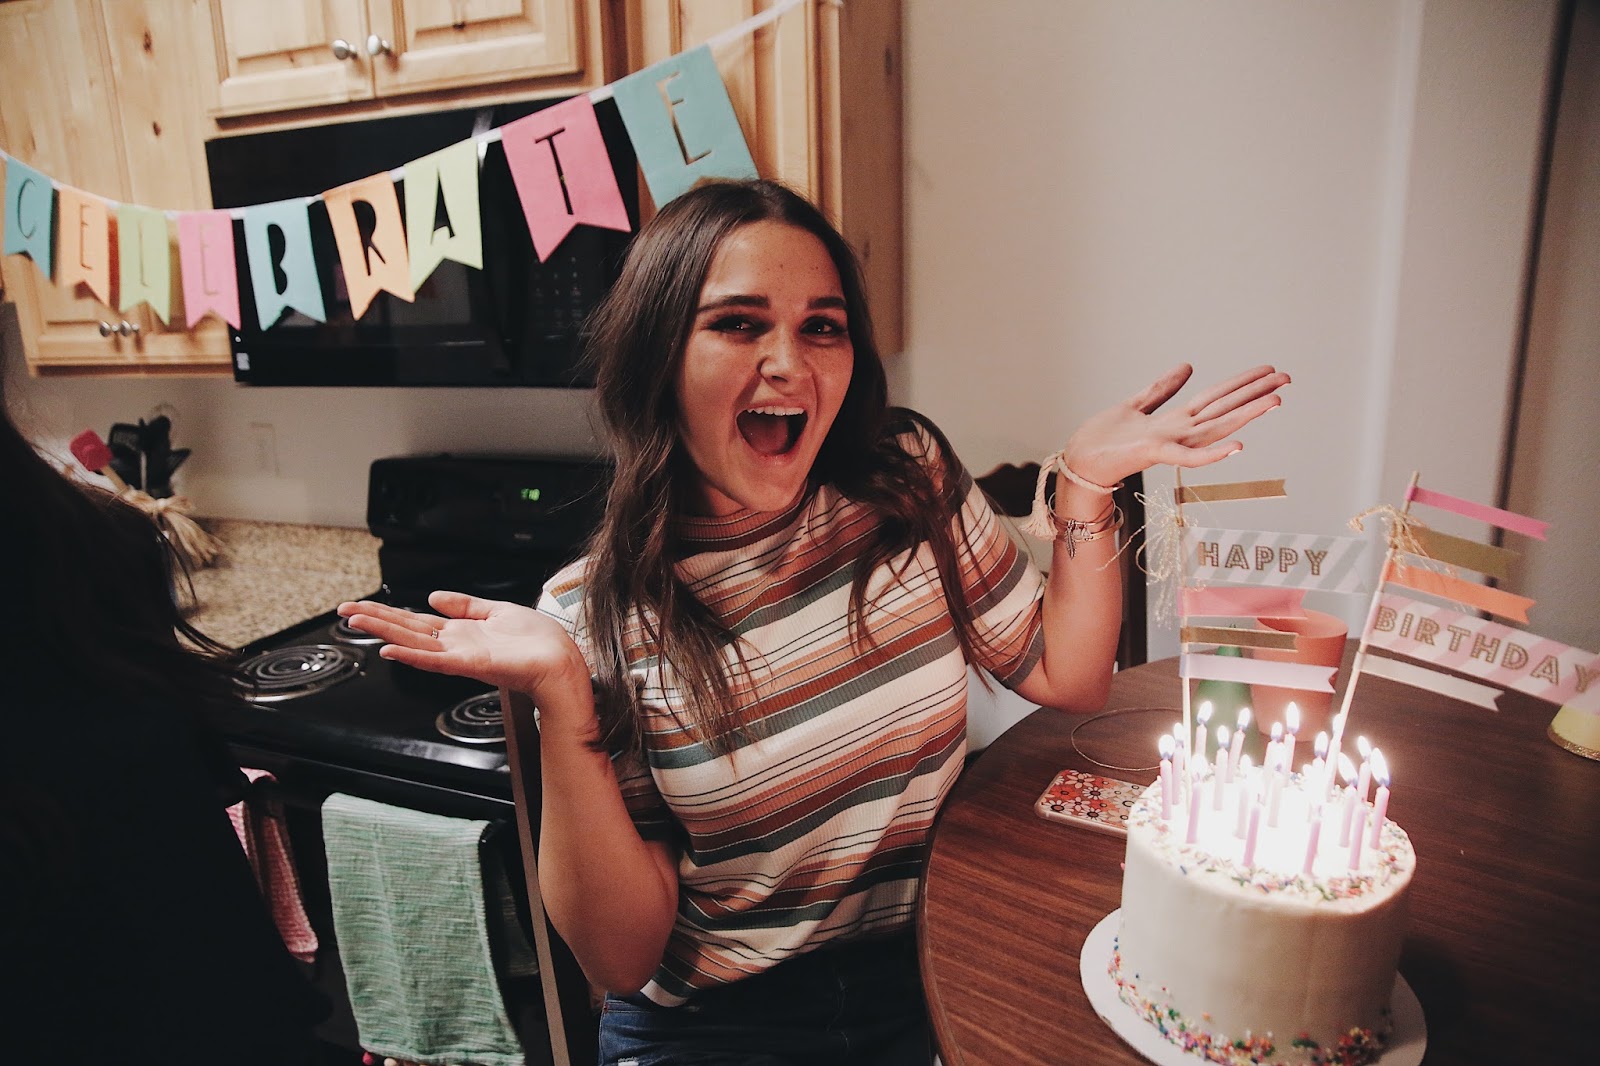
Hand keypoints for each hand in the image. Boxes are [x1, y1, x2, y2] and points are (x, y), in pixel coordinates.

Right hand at [335, 591, 590, 698]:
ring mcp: (460, 656)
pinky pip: (436, 660)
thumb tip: (434, 596)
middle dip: (374, 619)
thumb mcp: (498, 611)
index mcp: (460, 632)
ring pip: (413, 643)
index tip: (360, 606)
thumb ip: (466, 605)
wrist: (562, 662)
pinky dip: (413, 655)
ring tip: (356, 622)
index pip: (414, 621)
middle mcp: (455, 645)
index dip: (387, 612)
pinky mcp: (472, 665)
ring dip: (384, 632)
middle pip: (406, 629)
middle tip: (344, 611)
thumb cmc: (539, 642)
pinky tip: (391, 649)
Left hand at [1064, 363, 1288, 485]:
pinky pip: (1188, 457)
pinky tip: (1238, 447)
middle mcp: (1179, 432)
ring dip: (1246, 416)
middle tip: (1287, 379)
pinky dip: (1213, 453)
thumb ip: (1162, 388)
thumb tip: (1187, 366)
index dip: (1242, 383)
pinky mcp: (1153, 453)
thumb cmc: (1104, 439)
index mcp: (1176, 420)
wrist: (1079, 462)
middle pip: (1224, 409)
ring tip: (1275, 401)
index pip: (1217, 397)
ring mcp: (1170, 443)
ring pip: (1216, 427)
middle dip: (1255, 394)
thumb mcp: (1135, 405)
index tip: (1269, 371)